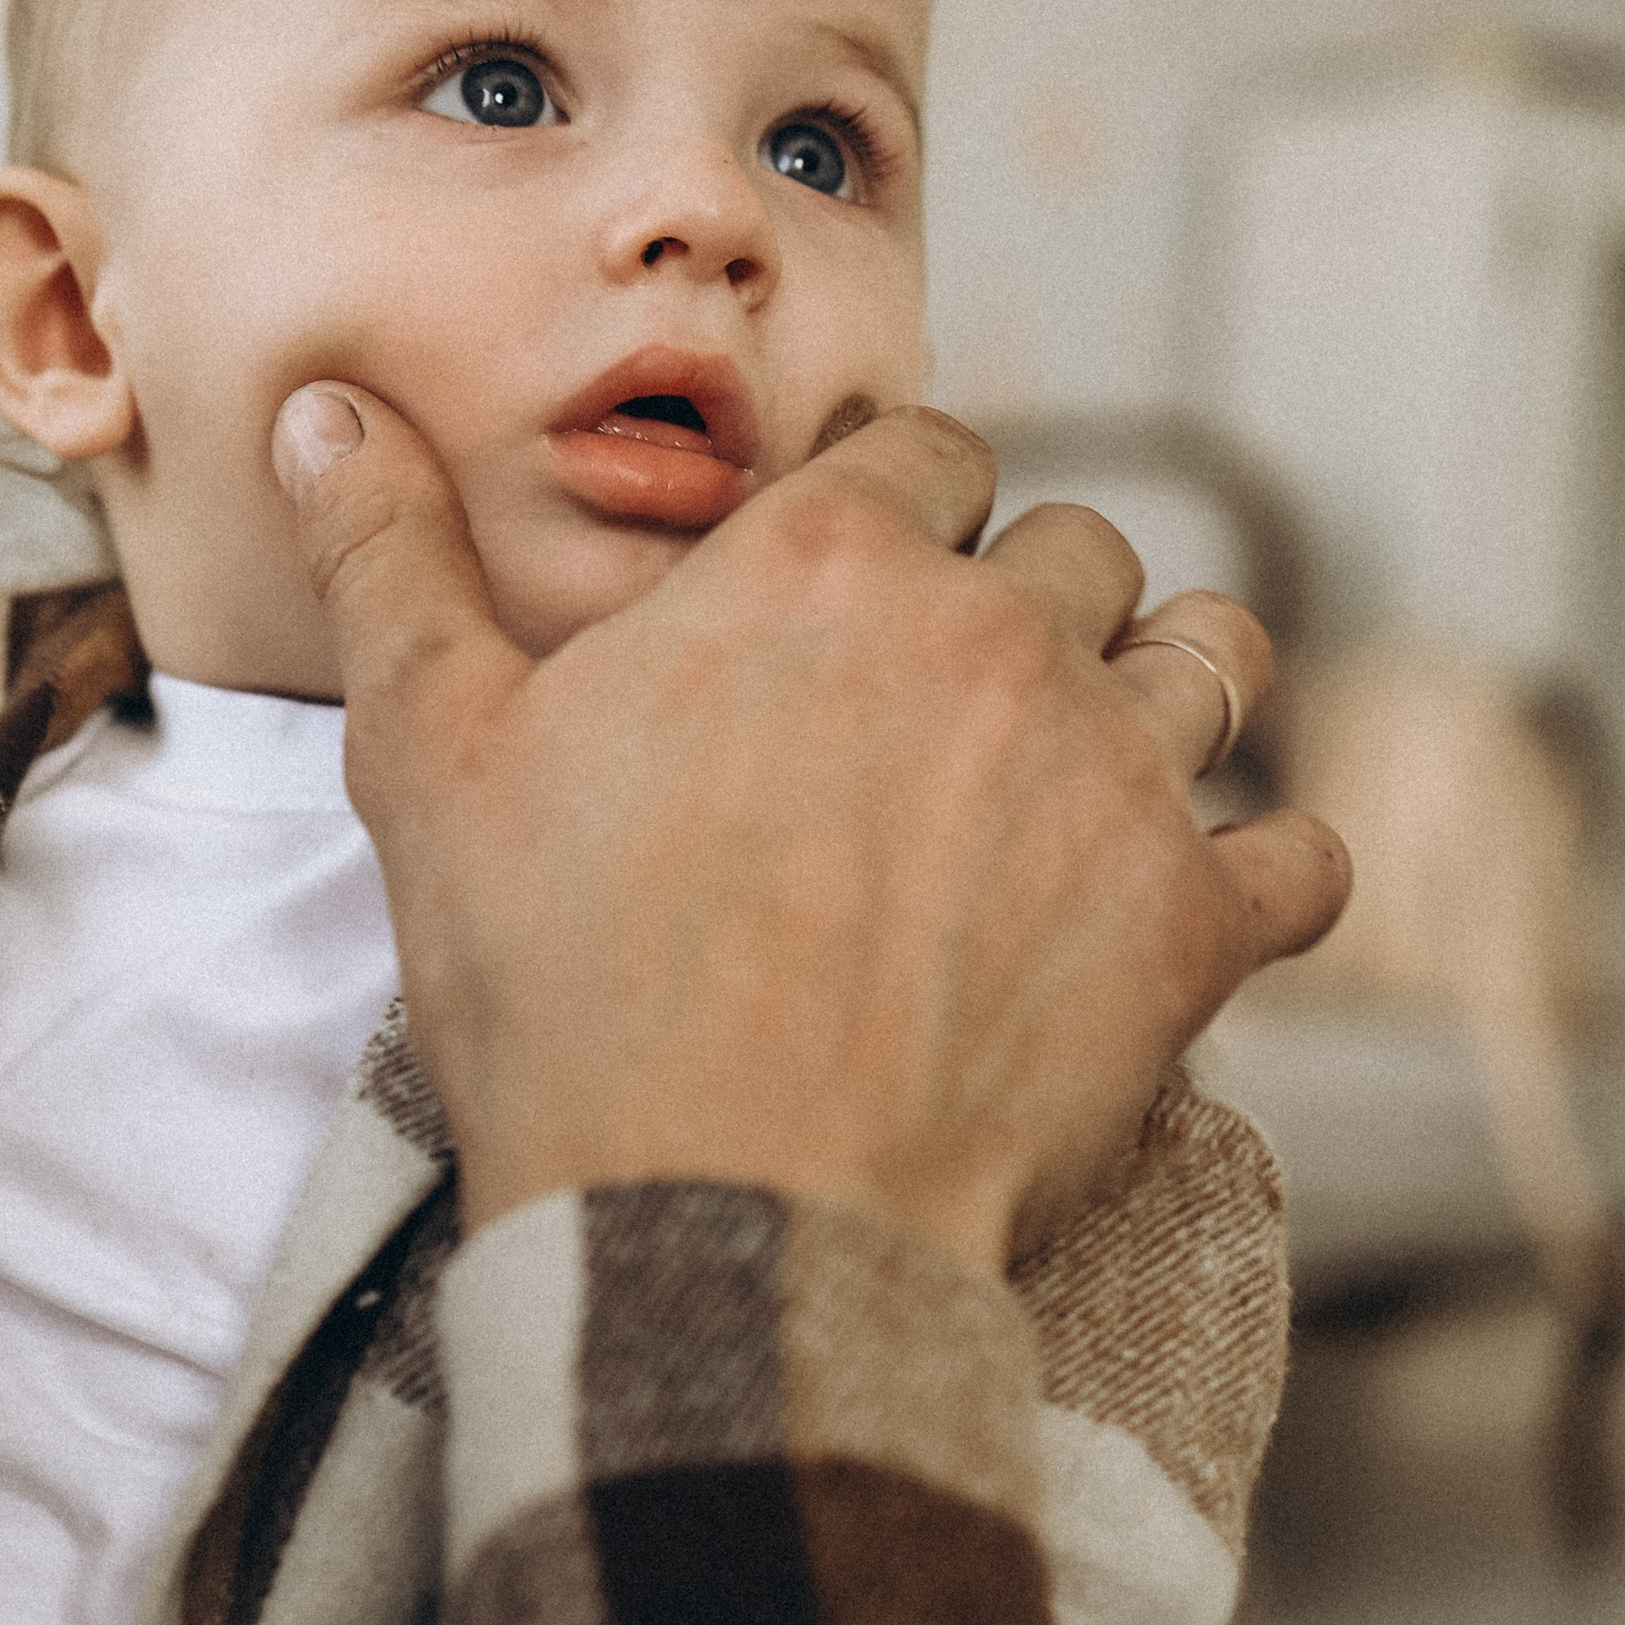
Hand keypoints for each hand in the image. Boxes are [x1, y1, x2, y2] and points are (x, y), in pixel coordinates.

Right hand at [273, 389, 1348, 1273]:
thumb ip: (390, 560)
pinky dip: (1277, 869)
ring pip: (1214, 656)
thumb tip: (319, 408)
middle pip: (1077, 549)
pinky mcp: (1194, 926)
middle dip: (1032, 602)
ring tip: (1103, 764)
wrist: (711, 1216)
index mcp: (826, 563)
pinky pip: (1305, 853)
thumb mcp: (432, 756)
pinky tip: (1215, 900)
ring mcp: (1115, 774)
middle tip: (963, 705)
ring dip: (1170, 691)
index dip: (905, 504)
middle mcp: (997, 633)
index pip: (929, 450)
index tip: (876, 574)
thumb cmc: (561, 988)